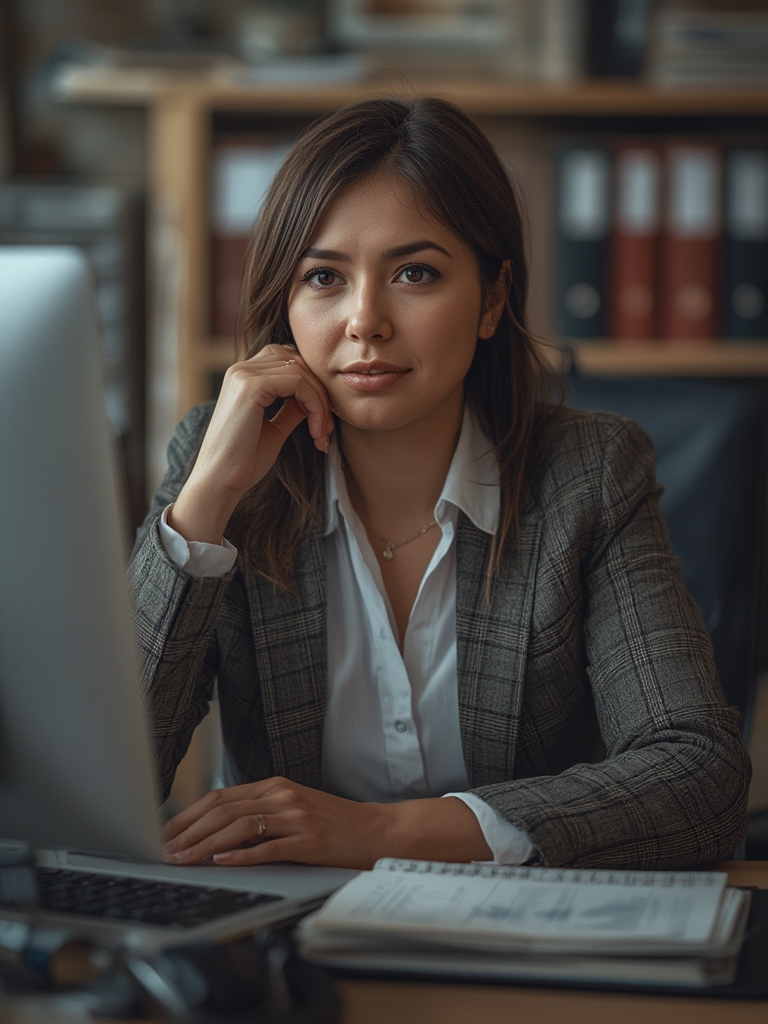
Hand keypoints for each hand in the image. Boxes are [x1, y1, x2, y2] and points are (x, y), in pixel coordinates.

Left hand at [162, 778, 492, 869]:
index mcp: (276, 786)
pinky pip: (269, 847)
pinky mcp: (310, 840)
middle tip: (166, 849)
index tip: (167, 832)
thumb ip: (260, 813)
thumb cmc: (334, 824)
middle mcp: (283, 796)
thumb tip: (215, 831)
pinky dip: (241, 855)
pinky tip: (221, 862)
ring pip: (240, 826)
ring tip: (184, 858)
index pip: (221, 796)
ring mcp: (296, 817)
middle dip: (189, 830)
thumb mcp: (294, 809)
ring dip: (205, 845)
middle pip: (224, 809)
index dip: (189, 814)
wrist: (378, 831)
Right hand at [168, 345, 332, 543]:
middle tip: (326, 430)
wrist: (220, 481)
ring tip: (321, 434)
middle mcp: (241, 369)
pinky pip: (298, 382)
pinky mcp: (250, 386)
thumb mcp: (275, 429)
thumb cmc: (244, 461)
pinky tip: (315, 432)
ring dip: (320, 403)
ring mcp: (244, 375)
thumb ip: (292, 408)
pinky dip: (315, 406)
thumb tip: (315, 398)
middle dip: (320, 394)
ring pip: (301, 371)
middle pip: (297, 361)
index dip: (312, 389)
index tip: (321, 424)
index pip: (289, 362)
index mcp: (244, 377)